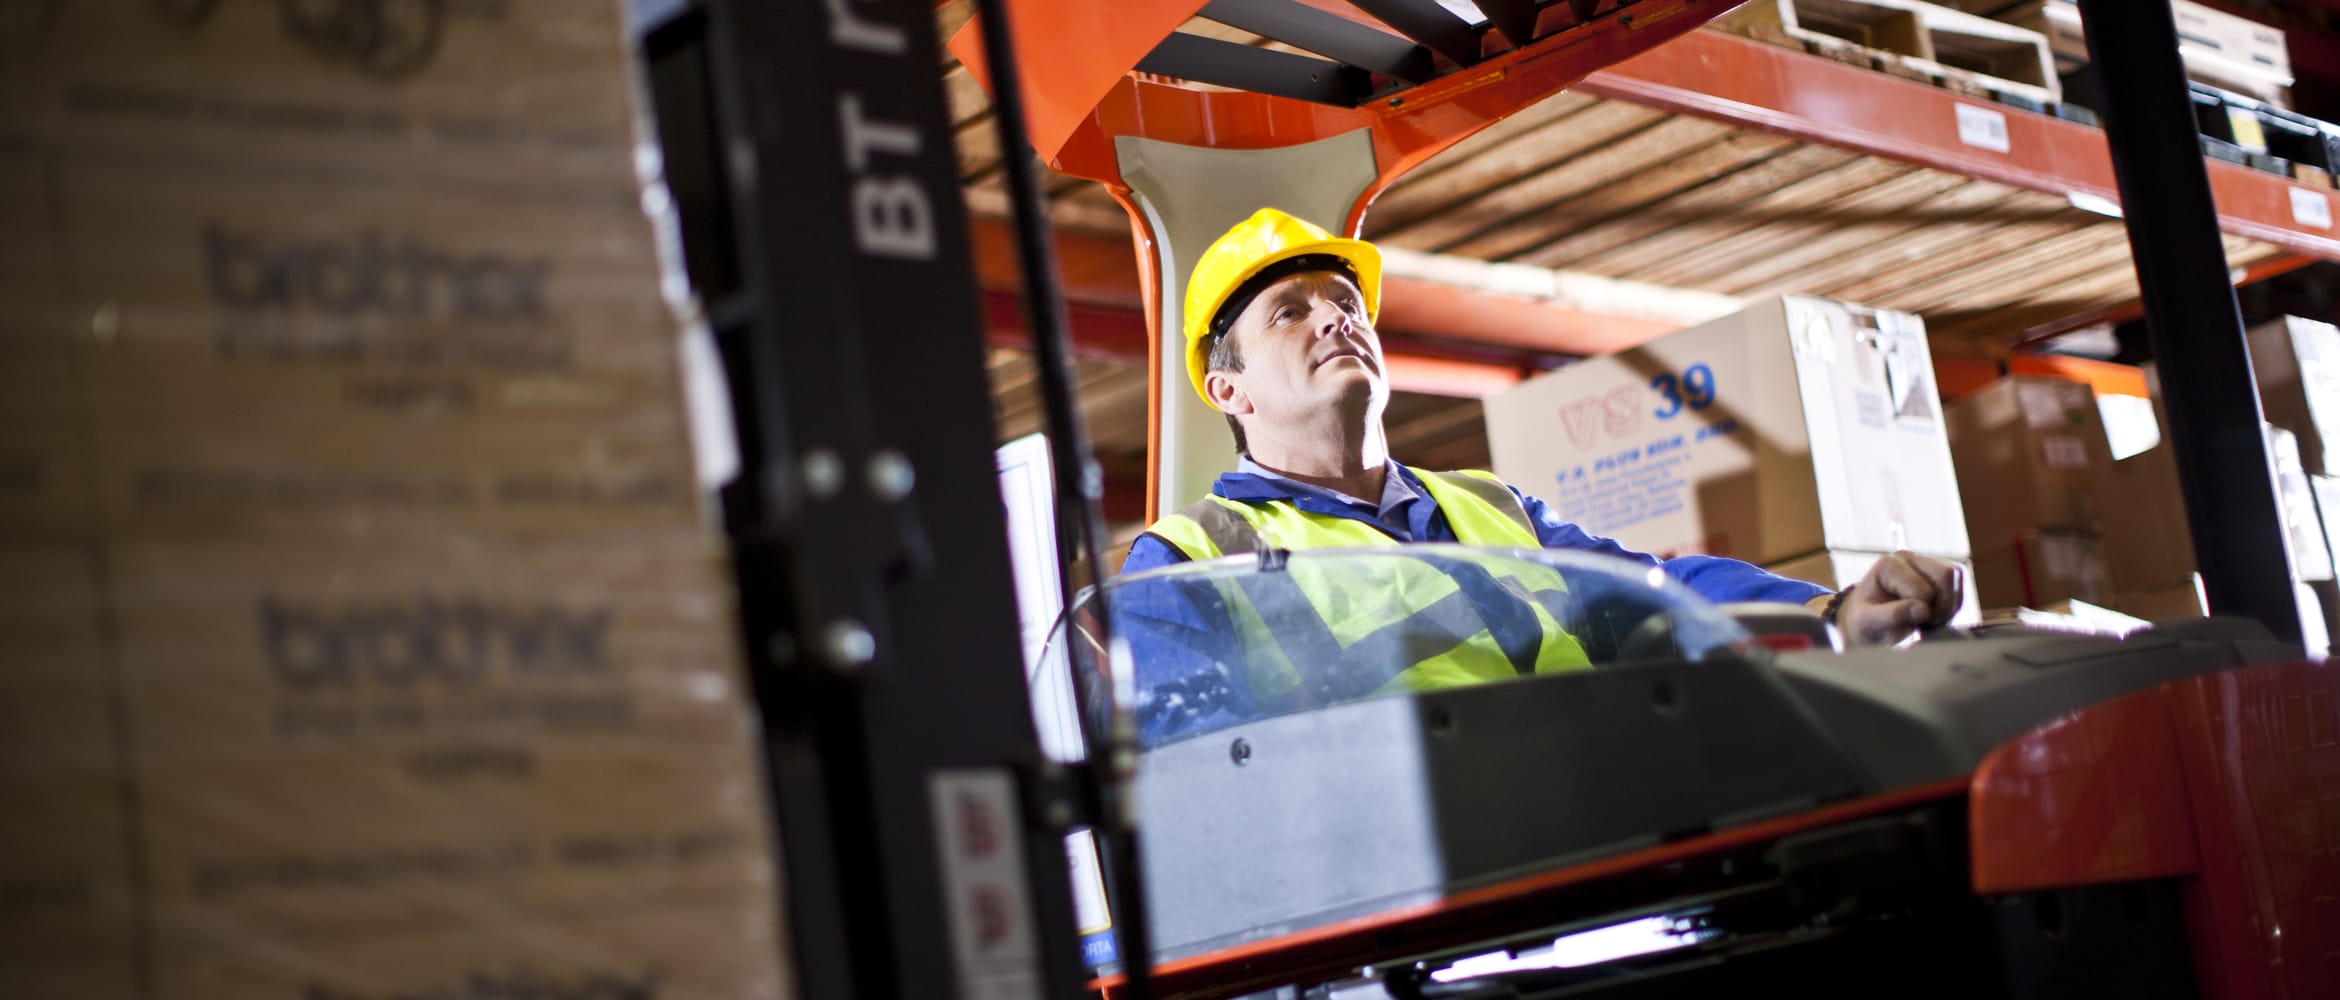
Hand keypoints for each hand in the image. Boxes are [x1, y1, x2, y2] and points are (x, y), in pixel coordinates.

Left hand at [1827, 551, 1965, 645]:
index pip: (1922, 589)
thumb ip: (1893, 615)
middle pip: (1946, 574)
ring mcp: (1924, 562)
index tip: (1908, 622)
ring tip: (1928, 619)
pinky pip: (1958, 584)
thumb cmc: (1865, 620)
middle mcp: (1907, 558)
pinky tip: (1935, 615)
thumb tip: (1922, 609)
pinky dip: (1952, 604)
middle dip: (1941, 605)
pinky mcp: (1936, 572)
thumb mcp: (1868, 622)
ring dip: (1949, 605)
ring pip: (1956, 577)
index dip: (1921, 612)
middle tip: (1925, 622)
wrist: (1868, 621)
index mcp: (1888, 565)